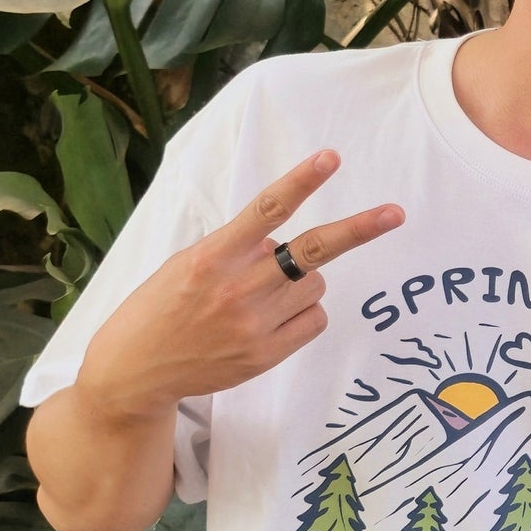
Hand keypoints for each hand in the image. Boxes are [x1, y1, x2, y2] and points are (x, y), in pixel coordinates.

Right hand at [78, 152, 402, 423]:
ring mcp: (254, 324)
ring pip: (315, 284)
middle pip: (313, 251)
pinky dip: (304, 312)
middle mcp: (237, 288)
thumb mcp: (186, 263)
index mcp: (211, 256)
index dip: (301, 182)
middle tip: (395, 213)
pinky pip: (314, 319)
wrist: (135, 372)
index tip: (330, 158)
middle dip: (358, 230)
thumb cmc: (160, 308)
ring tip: (262, 295)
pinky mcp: (265, 355)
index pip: (266, 210)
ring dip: (302, 281)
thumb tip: (281, 239)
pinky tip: (272, 318)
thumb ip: (235, 248)